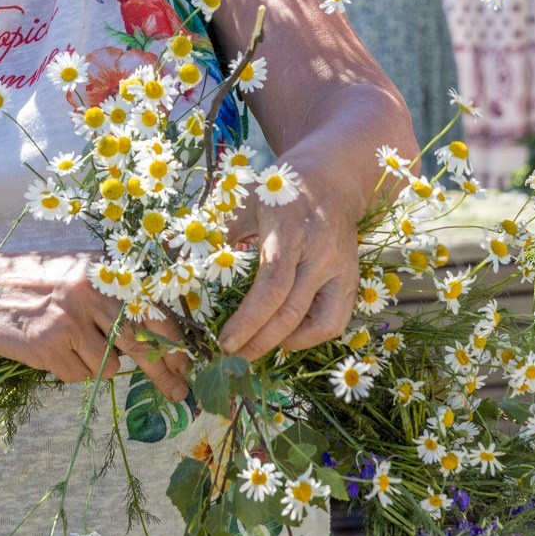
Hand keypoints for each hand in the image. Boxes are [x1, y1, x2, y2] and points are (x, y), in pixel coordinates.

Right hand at [0, 250, 189, 399]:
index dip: (173, 342)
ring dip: (99, 365)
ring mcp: (69, 321)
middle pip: (140, 345)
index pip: (152, 310)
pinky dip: (72, 370)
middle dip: (163, 373)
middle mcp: (90, 294)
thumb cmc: (42, 281)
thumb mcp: (84, 270)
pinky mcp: (48, 346)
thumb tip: (165, 322)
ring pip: (109, 366)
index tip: (184, 363)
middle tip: (177, 393)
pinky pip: (79, 376)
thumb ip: (120, 289)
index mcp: (104, 273)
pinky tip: (55, 350)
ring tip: (75, 345)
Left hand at [219, 169, 362, 360]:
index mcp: (290, 232)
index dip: (248, 322)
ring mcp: (342, 269)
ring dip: (288, 344)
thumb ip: (220, 235)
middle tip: (232, 357)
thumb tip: (183, 266)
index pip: (272, 287)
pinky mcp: (352, 280)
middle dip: (259, 343)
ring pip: (324, 324)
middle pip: (292, 313)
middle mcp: (321, 254)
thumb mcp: (245, 202)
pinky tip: (287, 334)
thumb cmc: (281, 189)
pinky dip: (311, 335)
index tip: (224, 342)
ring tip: (259, 345)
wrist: (332, 178)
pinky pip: (337, 320)